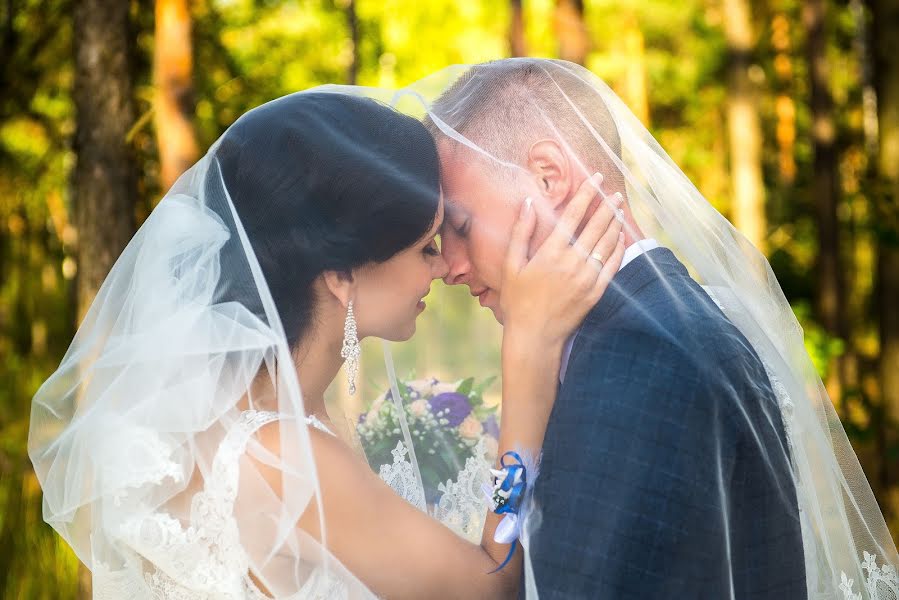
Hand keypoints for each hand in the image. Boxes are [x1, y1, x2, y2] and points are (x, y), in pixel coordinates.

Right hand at [499, 172, 625, 346]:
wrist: (534, 336)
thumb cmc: (518, 300)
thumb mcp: (512, 265)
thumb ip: (521, 232)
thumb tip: (528, 203)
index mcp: (551, 252)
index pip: (574, 215)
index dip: (587, 193)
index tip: (596, 178)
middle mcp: (573, 262)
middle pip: (596, 226)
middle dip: (607, 206)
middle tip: (615, 193)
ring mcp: (587, 278)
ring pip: (607, 244)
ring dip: (614, 224)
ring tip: (620, 210)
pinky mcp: (596, 293)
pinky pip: (613, 266)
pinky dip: (619, 249)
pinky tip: (621, 238)